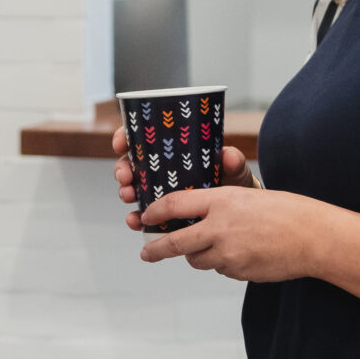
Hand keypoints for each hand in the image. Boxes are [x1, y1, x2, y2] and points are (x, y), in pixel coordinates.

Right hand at [111, 127, 251, 231]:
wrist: (237, 214)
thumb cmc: (232, 184)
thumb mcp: (234, 170)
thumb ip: (233, 162)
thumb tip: (229, 155)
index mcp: (174, 151)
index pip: (143, 138)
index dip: (126, 137)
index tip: (121, 143)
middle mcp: (161, 169)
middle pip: (131, 164)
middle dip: (122, 169)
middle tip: (126, 176)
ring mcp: (158, 191)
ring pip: (131, 188)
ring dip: (126, 192)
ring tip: (130, 196)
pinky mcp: (160, 214)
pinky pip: (142, 215)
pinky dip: (135, 218)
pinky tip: (135, 221)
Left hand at [135, 185, 326, 280]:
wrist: (315, 237)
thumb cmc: (287, 211)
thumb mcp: (248, 196)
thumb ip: (219, 206)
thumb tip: (195, 218)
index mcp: (222, 200)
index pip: (175, 205)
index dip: (155, 212)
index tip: (146, 217)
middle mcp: (219, 227)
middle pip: (175, 243)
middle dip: (156, 249)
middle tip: (147, 253)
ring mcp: (227, 254)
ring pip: (197, 259)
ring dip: (197, 255)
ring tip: (214, 246)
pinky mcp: (237, 271)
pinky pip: (220, 269)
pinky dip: (223, 263)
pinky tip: (243, 252)